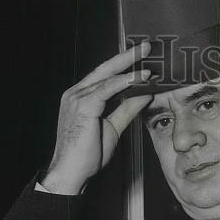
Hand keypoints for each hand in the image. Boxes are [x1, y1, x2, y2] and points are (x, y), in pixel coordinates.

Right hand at [41, 41, 152, 194]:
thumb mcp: (113, 128)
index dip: (122, 66)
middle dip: (127, 56)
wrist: (71, 172)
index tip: (141, 59)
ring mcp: (77, 97)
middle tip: (146, 46)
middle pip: (105, 69)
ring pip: (107, 76)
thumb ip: (126, 110)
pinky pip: (107, 88)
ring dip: (130, 68)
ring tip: (148, 62)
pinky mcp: (83, 105)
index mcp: (80, 97)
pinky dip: (125, 82)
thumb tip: (143, 96)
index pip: (104, 76)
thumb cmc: (87, 155)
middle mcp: (76, 93)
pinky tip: (140, 78)